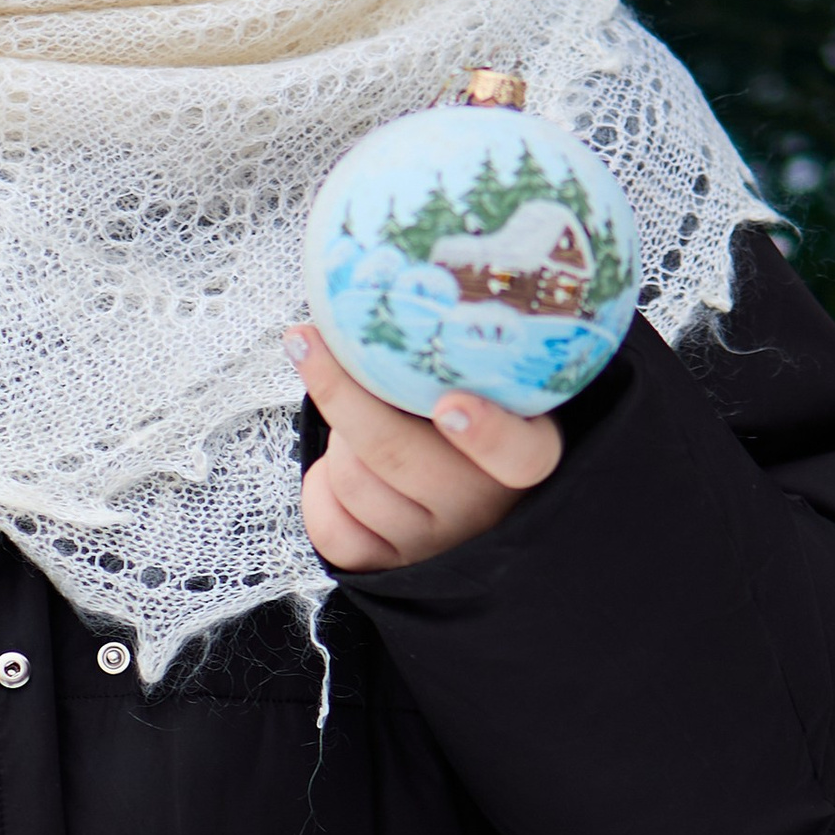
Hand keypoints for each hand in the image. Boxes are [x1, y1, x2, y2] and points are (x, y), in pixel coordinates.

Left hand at [289, 321, 561, 571]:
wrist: (471, 504)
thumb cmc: (477, 413)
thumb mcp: (494, 384)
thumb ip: (467, 347)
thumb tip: (391, 262)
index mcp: (529, 457)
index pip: (520, 455)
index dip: (486, 432)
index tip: (450, 404)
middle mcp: (486, 509)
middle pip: (394, 453)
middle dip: (341, 392)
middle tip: (305, 340)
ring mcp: (436, 546)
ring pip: (353, 479)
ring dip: (337, 440)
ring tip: (358, 419)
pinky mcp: (390, 572)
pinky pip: (330, 527)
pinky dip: (320, 490)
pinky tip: (339, 471)